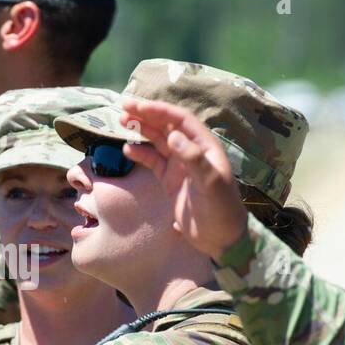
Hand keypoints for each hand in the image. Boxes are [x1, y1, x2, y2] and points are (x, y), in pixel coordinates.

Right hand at [121, 96, 249, 260]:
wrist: (221, 238)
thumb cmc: (221, 209)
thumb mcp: (210, 184)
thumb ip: (193, 159)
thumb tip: (172, 136)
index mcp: (205, 146)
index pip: (180, 120)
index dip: (160, 111)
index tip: (139, 106)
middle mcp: (192, 151)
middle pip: (167, 126)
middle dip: (146, 115)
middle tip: (124, 107)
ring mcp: (180, 166)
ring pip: (158, 141)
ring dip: (142, 130)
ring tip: (123, 122)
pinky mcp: (170, 181)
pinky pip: (153, 161)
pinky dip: (141, 153)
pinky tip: (128, 149)